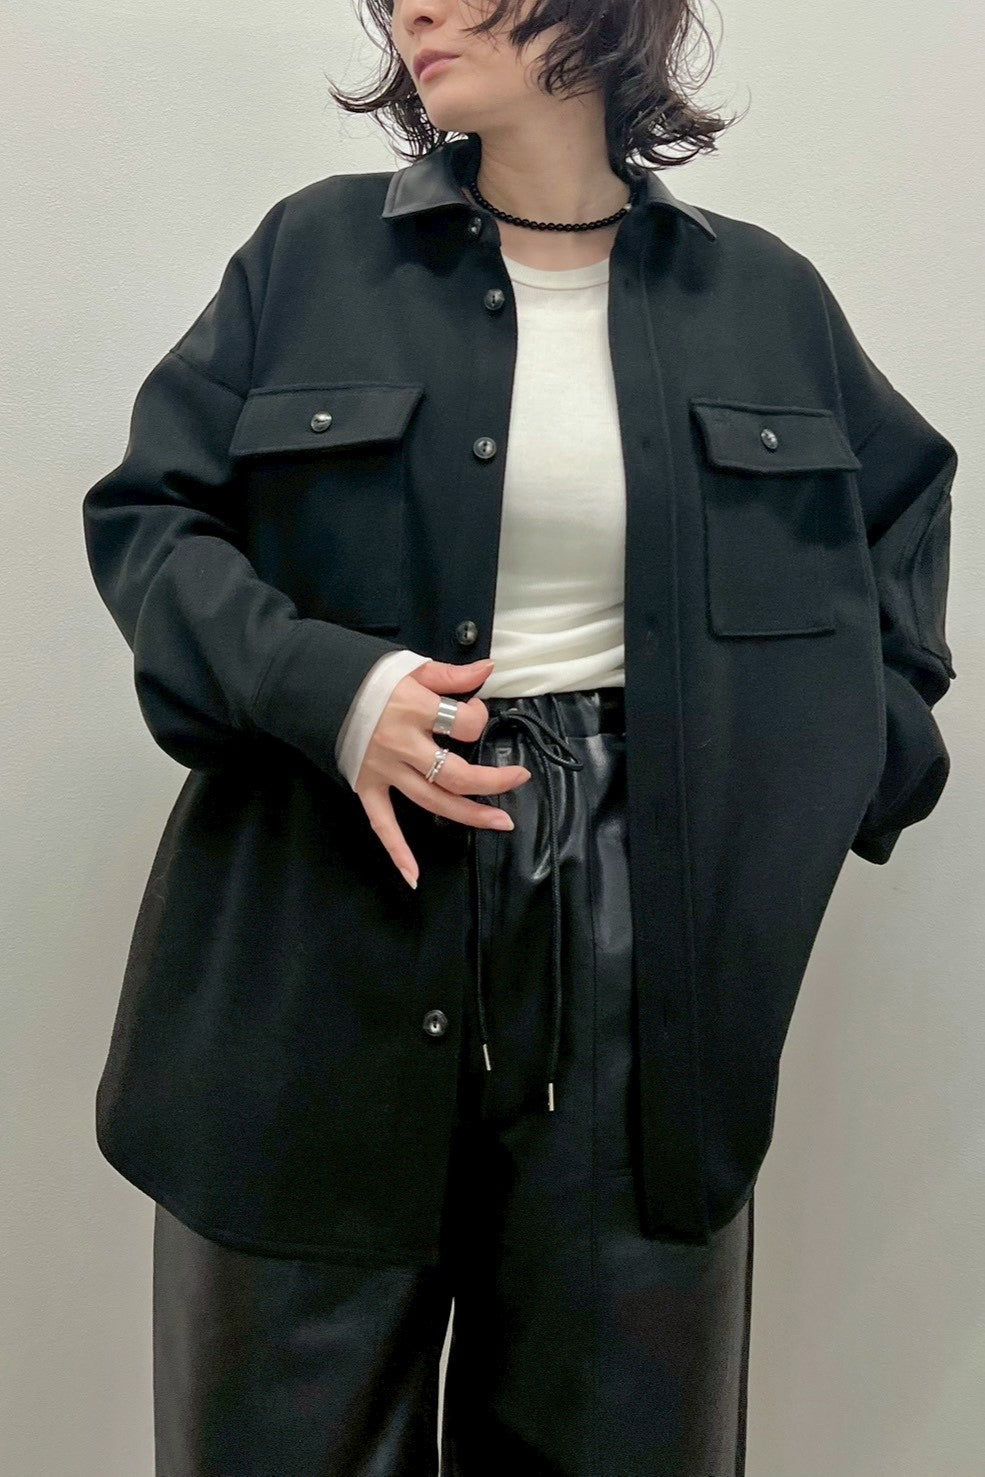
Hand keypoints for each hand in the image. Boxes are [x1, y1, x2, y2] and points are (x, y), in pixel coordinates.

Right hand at [354, 657, 531, 889]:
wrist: (315, 686)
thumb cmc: (368, 677)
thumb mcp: (411, 667)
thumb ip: (451, 674)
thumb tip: (489, 670)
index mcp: (415, 710)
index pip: (464, 723)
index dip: (478, 717)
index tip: (475, 710)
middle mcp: (403, 745)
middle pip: (456, 773)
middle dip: (492, 779)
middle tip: (520, 778)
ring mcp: (384, 771)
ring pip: (433, 800)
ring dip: (469, 814)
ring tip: (501, 822)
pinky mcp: (366, 786)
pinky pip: (382, 823)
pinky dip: (396, 851)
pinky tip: (414, 876)